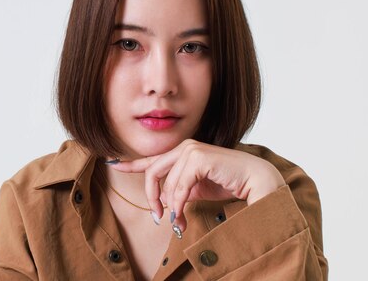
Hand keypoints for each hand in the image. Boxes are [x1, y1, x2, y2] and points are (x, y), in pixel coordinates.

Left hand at [111, 139, 285, 231]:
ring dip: (169, 206)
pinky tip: (181, 214)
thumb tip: (163, 202)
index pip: (151, 159)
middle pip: (153, 173)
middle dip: (152, 197)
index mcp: (182, 152)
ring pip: (166, 183)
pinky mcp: (198, 158)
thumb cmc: (227, 184)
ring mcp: (191, 150)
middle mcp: (184, 147)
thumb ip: (178, 190)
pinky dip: (178, 204)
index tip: (114, 165)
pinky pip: (179, 187)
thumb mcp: (196, 189)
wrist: (254, 181)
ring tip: (176, 220)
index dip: (131, 164)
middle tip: (156, 217)